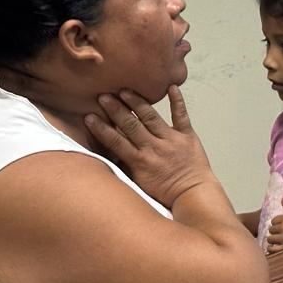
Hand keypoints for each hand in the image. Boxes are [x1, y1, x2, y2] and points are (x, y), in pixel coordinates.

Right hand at [85, 86, 213, 208]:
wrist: (193, 195)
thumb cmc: (166, 192)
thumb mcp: (139, 184)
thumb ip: (126, 167)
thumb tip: (110, 154)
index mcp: (140, 162)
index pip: (116, 141)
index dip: (101, 128)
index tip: (89, 116)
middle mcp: (153, 148)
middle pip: (131, 125)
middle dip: (116, 110)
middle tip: (103, 96)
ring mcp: (171, 140)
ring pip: (151, 117)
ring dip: (137, 102)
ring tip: (125, 90)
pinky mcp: (187, 136)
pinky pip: (181, 115)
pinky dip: (177, 101)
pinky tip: (172, 87)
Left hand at [265, 198, 282, 250]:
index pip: (273, 220)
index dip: (277, 223)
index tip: (282, 226)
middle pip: (271, 229)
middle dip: (275, 232)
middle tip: (282, 233)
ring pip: (270, 239)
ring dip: (272, 240)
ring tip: (279, 240)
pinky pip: (271, 249)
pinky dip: (271, 248)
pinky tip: (274, 247)